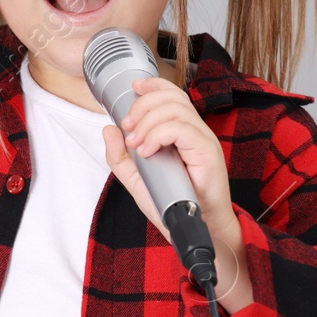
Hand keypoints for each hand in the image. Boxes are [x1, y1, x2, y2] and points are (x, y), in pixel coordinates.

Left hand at [100, 76, 251, 310]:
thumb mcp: (137, 180)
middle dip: (142, 106)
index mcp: (182, 133)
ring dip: (147, 123)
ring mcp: (204, 140)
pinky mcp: (208, 152)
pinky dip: (158, 136)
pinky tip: (148, 151)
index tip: (133, 89)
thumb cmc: (173, 206)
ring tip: (136, 144)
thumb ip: (120, 157)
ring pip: (175, 110)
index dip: (153, 85)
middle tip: (128, 128)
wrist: (197, 230)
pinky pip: (182, 129)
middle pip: (172, 96)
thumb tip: (108, 130)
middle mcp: (195, 132)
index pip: (172, 94)